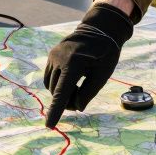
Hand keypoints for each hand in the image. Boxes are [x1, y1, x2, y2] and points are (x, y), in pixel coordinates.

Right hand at [42, 3, 133, 127]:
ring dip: (61, 92)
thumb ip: (89, 92)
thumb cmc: (106, 52)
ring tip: (78, 86)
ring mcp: (53, 56)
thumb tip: (78, 107)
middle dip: (67, 100)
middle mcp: (59, 59)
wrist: (99, 29)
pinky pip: (50, 77)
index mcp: (73, 63)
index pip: (62, 92)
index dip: (56, 110)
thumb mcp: (104, 73)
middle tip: (81, 99)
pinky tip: (71, 80)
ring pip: (51, 86)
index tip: (49, 125)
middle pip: (56, 91)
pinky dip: (58, 84)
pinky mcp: (52, 55)